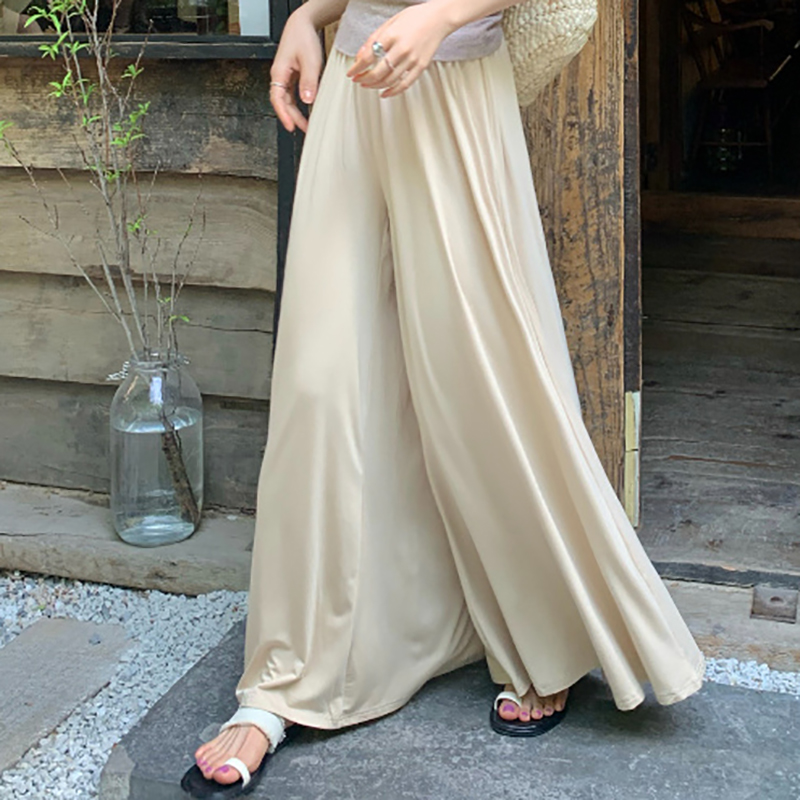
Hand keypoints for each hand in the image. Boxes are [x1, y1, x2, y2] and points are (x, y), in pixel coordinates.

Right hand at [270, 6, 323, 131]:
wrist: (302, 25)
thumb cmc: (302, 38)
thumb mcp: (309, 61)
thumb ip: (308, 82)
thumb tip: (307, 101)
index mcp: (279, 73)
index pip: (277, 99)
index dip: (283, 115)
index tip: (291, 127)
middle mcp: (280, 77)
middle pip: (283, 103)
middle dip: (293, 118)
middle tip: (305, 130)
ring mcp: (286, 78)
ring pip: (289, 100)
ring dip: (297, 113)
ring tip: (308, 124)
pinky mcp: (293, 77)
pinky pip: (294, 95)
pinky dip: (300, 104)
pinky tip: (309, 110)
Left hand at [346, 4, 451, 97]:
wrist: (439, 18)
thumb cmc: (415, 18)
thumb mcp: (390, 22)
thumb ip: (374, 38)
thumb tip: (360, 56)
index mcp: (392, 36)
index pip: (368, 57)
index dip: (357, 68)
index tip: (351, 73)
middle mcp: (402, 49)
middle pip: (377, 72)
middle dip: (364, 79)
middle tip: (358, 80)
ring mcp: (412, 60)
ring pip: (389, 81)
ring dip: (375, 86)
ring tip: (368, 85)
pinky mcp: (420, 67)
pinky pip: (404, 85)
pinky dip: (392, 92)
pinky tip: (384, 93)